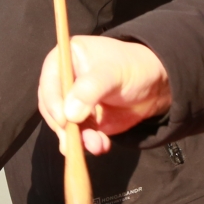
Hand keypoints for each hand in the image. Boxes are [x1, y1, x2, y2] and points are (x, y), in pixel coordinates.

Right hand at [36, 35, 172, 155]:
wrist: (153, 86)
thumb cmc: (132, 68)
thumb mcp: (113, 72)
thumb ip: (91, 89)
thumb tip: (69, 114)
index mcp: (66, 59)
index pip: (49, 81)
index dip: (53, 101)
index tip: (63, 120)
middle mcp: (64, 81)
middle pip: (52, 107)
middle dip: (64, 126)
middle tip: (75, 140)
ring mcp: (72, 103)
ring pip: (64, 126)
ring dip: (77, 139)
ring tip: (96, 144)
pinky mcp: (83, 121)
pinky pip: (78, 136)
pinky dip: (88, 144)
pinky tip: (101, 145)